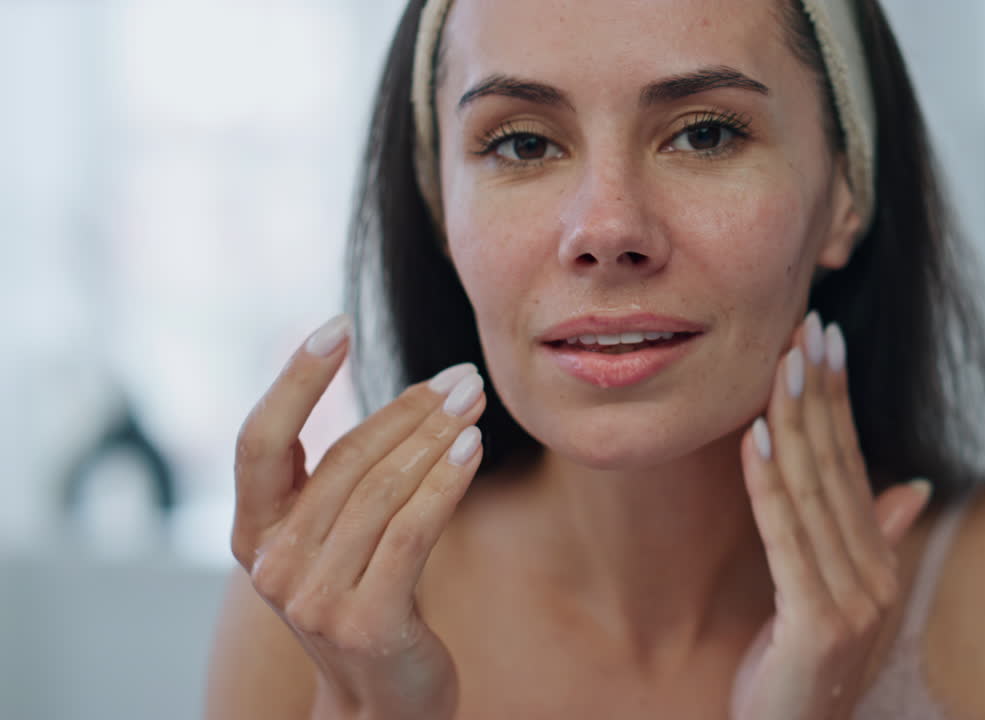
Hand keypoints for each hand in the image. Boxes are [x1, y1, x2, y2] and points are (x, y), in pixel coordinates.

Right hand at [231, 314, 485, 719]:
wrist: (385, 703)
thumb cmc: (371, 600)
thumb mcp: (340, 540)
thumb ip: (346, 481)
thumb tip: (413, 394)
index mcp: (254, 535)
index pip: (260, 439)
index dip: (293, 379)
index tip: (333, 324)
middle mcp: (272, 565)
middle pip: (344, 459)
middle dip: (408, 409)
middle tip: (461, 375)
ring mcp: (314, 597)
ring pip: (383, 489)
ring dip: (437, 436)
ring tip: (474, 400)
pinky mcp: (367, 620)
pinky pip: (413, 529)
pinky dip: (445, 482)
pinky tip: (472, 447)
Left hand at [730, 312, 932, 719]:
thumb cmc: (801, 676)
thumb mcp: (835, 604)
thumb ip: (874, 541)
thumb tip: (914, 487)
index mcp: (878, 564)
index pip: (856, 467)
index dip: (840, 403)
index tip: (825, 341)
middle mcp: (876, 578)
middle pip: (839, 467)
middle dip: (820, 392)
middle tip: (807, 325)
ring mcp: (853, 602)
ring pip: (816, 492)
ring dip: (797, 418)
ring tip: (782, 360)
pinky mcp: (819, 624)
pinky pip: (788, 537)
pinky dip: (770, 481)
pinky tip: (757, 433)